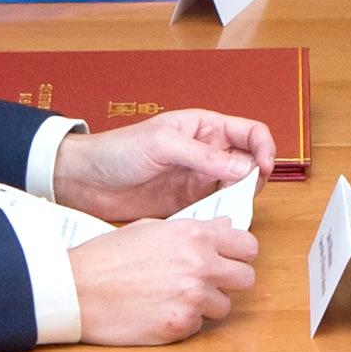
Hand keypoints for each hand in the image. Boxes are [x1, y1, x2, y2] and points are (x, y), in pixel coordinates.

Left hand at [49, 110, 281, 220]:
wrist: (85, 180)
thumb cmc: (117, 150)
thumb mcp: (162, 144)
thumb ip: (203, 156)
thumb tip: (243, 167)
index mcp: (205, 128)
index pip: (250, 133)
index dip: (264, 148)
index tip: (264, 167)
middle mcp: (207, 153)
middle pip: (249, 164)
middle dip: (253, 179)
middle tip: (242, 193)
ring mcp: (199, 180)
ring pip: (235, 191)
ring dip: (238, 201)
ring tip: (227, 210)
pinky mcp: (188, 204)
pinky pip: (215, 211)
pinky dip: (220, 218)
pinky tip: (213, 223)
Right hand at [63, 215, 257, 345]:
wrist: (75, 290)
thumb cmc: (107, 257)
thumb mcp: (151, 229)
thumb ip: (195, 229)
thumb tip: (227, 226)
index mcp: (194, 236)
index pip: (248, 246)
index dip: (238, 254)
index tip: (229, 259)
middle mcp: (200, 265)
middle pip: (246, 278)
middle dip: (229, 281)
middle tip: (206, 282)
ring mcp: (192, 298)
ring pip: (224, 306)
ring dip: (206, 304)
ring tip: (174, 297)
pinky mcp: (180, 325)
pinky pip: (199, 326)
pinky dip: (184, 321)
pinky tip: (159, 311)